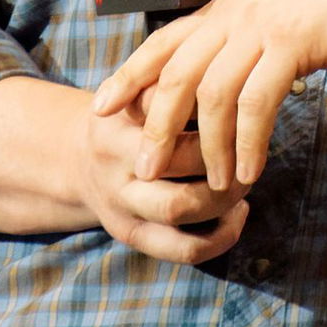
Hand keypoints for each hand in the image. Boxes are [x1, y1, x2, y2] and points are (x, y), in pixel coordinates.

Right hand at [71, 92, 249, 264]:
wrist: (78, 158)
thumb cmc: (129, 113)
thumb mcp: (140, 85)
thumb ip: (177, 78)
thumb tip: (237, 79)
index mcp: (118, 118)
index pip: (170, 110)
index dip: (214, 107)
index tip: (241, 99)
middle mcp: (114, 163)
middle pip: (177, 161)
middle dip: (224, 154)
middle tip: (249, 144)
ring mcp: (120, 204)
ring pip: (178, 208)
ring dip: (225, 196)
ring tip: (246, 178)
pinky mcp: (133, 236)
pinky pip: (183, 249)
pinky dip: (221, 236)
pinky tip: (239, 212)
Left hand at [92, 0, 326, 192]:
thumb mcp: (286, 8)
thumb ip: (254, 32)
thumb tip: (236, 64)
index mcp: (232, 4)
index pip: (165, 39)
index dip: (129, 73)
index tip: (100, 106)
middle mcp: (238, 11)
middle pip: (177, 70)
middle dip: (154, 123)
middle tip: (142, 168)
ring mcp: (264, 25)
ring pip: (213, 93)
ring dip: (207, 146)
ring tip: (213, 185)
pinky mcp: (294, 43)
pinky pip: (258, 101)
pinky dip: (249, 141)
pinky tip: (252, 170)